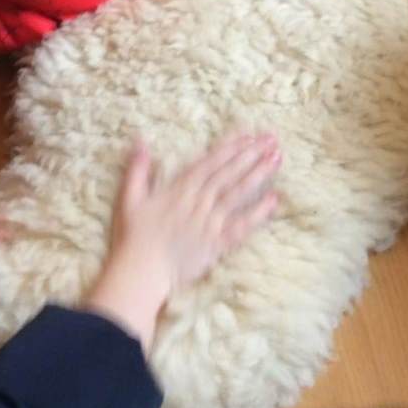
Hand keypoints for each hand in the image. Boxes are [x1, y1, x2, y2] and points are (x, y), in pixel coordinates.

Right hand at [84, 134, 280, 348]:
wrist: (142, 272)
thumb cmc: (134, 236)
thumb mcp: (130, 198)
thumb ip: (137, 169)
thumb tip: (139, 141)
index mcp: (181, 188)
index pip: (211, 162)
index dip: (231, 147)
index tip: (249, 135)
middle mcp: (200, 201)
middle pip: (229, 173)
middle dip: (251, 154)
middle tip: (272, 140)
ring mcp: (210, 222)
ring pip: (238, 193)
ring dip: (258, 175)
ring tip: (277, 159)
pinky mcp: (217, 244)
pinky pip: (241, 226)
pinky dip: (258, 213)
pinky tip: (274, 200)